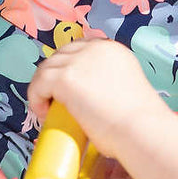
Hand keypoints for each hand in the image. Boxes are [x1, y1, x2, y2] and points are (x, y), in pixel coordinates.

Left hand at [28, 39, 168, 156]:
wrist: (142, 129)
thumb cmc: (139, 123)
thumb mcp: (125, 92)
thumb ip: (108, 86)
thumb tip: (91, 100)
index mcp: (113, 50)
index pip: (80, 50)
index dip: (69, 68)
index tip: (66, 89)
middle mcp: (96, 48)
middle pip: (61, 55)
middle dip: (54, 77)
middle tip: (54, 102)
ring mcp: (79, 61)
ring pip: (47, 68)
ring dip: (42, 89)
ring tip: (48, 111)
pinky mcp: (65, 77)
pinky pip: (39, 83)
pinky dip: (36, 98)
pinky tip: (42, 113)